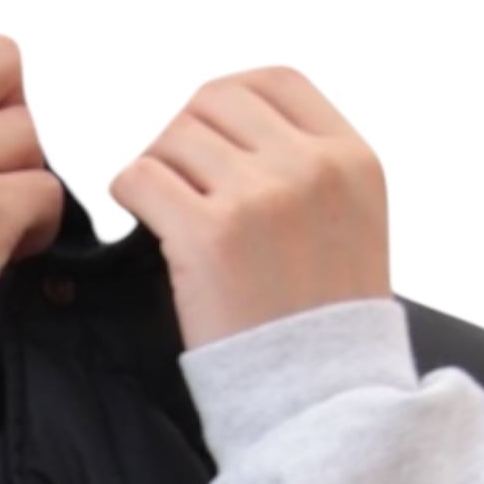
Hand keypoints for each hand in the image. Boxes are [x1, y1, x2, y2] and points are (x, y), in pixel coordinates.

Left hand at [109, 67, 391, 351]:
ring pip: (173, 137)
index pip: (274, 82)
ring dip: (158, 170)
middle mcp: (309, 165)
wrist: (322, 401)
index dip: (229, 103)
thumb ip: (310, 167)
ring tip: (168, 214)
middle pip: (213, 101)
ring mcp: (259, 196)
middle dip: (186, 138)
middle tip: (182, 187)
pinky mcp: (208, 234)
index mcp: (350, 157)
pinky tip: (143, 222)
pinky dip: (129, 193)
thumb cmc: (325, 324)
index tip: (212, 140)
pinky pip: (141, 176)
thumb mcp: (353, 222)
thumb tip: (235, 132)